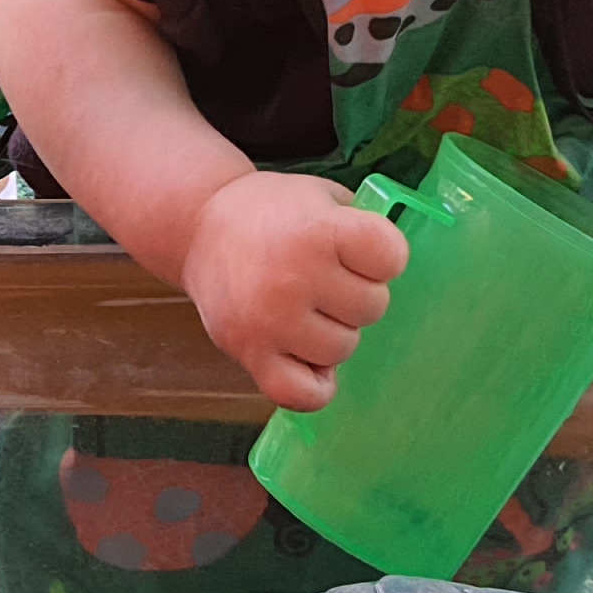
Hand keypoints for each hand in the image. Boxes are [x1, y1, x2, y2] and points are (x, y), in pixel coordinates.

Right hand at [180, 170, 412, 412]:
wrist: (199, 228)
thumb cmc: (270, 214)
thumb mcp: (321, 198)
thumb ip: (361, 228)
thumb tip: (391, 272)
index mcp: (318, 229)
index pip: (392, 257)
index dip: (383, 256)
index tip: (359, 250)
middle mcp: (295, 276)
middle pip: (373, 307)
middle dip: (355, 295)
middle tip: (325, 281)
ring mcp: (271, 319)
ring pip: (343, 349)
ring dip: (333, 334)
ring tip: (307, 312)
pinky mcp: (250, 353)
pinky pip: (302, 394)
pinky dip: (314, 386)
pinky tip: (307, 360)